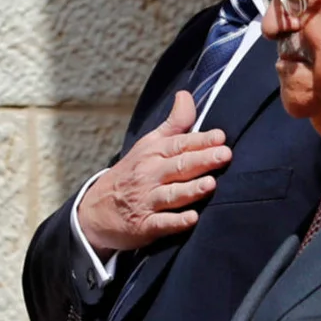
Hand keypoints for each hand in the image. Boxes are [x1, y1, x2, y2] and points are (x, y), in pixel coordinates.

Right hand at [77, 91, 231, 258]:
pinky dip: (176, 222)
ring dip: (191, 190)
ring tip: (210, 184)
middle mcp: (150, 175)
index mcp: (153, 154)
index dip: (201, 141)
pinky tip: (192, 219)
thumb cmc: (131, 173)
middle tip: (225, 155)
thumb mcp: (148, 145)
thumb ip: (173, 123)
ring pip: (172, 195)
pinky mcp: (144, 226)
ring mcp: (147, 201)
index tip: (220, 137)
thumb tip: (186, 95)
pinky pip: (161, 223)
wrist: (96, 210)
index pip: (180, 144)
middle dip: (202, 160)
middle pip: (179, 167)